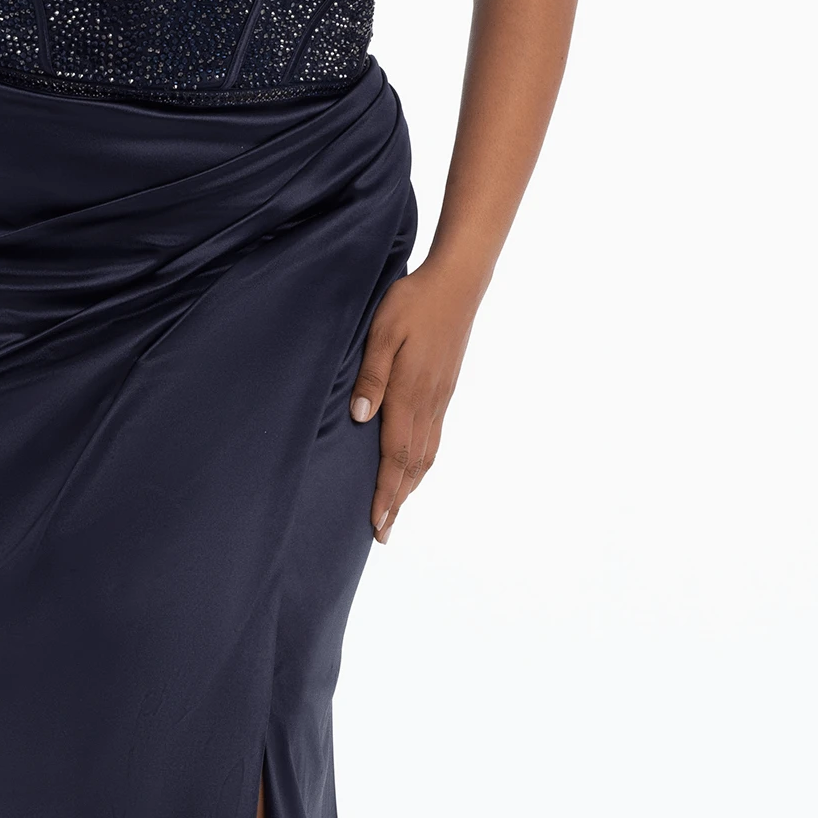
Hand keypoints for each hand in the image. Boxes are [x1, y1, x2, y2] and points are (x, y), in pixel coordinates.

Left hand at [348, 261, 478, 545]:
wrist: (457, 283)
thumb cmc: (412, 302)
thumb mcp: (382, 331)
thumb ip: (371, 374)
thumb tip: (360, 416)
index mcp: (410, 393)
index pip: (395, 456)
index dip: (385, 492)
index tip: (376, 524)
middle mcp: (428, 403)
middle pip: (412, 465)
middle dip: (397, 502)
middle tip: (383, 534)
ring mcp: (440, 398)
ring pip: (426, 455)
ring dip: (410, 486)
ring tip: (396, 510)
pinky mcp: (445, 389)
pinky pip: (434, 437)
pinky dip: (422, 463)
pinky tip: (414, 469)